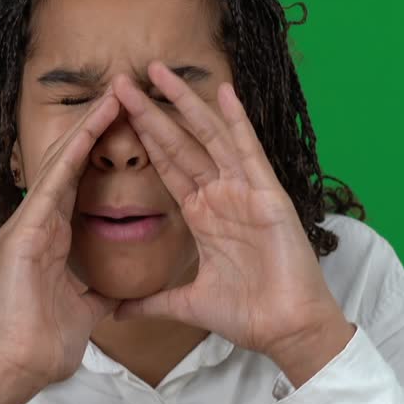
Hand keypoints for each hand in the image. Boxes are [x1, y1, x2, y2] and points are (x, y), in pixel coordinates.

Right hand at [0, 91, 122, 387]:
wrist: (20, 366)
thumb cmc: (48, 341)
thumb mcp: (86, 306)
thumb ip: (98, 290)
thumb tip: (118, 293)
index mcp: (50, 234)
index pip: (78, 180)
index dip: (98, 149)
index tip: (124, 121)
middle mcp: (35, 221)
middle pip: (68, 163)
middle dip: (94, 127)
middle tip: (121, 92)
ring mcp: (26, 224)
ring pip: (59, 166)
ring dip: (85, 131)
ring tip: (111, 98)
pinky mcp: (24, 235)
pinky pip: (51, 188)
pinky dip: (70, 160)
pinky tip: (87, 135)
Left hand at [109, 62, 350, 362]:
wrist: (286, 331)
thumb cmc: (248, 314)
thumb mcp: (188, 304)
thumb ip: (153, 302)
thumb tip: (118, 312)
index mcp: (203, 215)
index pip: (167, 166)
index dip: (144, 138)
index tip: (117, 113)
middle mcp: (222, 195)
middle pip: (180, 143)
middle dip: (151, 111)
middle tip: (123, 80)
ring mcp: (245, 191)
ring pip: (209, 137)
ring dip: (184, 103)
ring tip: (158, 72)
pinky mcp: (267, 195)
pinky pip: (250, 151)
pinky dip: (237, 121)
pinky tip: (223, 92)